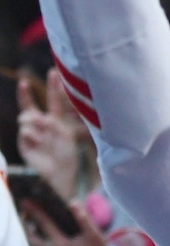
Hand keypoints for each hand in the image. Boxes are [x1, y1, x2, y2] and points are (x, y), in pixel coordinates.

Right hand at [17, 74, 80, 200]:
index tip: (53, 71)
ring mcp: (32, 134)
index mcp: (57, 120)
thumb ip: (59, 120)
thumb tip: (42, 114)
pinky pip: (25, 132)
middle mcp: (42, 125)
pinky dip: (31, 135)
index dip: (53, 86)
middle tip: (23, 82)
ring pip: (26, 117)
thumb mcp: (68, 133)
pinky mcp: (24, 144)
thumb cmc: (70, 154)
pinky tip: (37, 143)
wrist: (61, 173)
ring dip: (33, 120)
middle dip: (25, 94)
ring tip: (41, 129)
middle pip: (30, 106)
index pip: (54, 100)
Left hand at [22, 200, 106, 245]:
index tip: (27, 202)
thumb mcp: (94, 234)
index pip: (44, 224)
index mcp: (61, 245)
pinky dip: (41, 241)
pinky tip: (47, 235)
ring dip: (33, 234)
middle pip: (32, 238)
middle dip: (27, 225)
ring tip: (34, 222)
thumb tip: (73, 201)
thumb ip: (83, 218)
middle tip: (27, 212)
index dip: (35, 212)